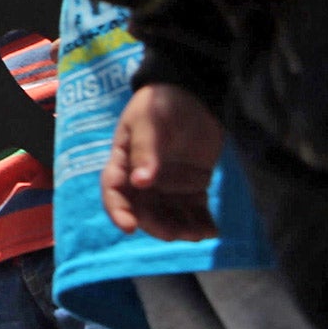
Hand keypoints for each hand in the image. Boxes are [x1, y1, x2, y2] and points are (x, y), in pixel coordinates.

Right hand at [100, 83, 223, 238]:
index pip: (115, 191)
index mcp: (124, 163)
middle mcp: (142, 180)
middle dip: (157, 225)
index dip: (118, 211)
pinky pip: (194, 210)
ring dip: (181, 229)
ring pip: (170, 215)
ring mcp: (168, 185)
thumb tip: (141, 181)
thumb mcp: (148, 120)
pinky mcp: (192, 187)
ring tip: (199, 234)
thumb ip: (145, 149)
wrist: (192, 93)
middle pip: (144, 210)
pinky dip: (202, 223)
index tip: (129, 227)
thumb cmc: (161, 102)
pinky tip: (212, 231)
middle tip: (174, 234)